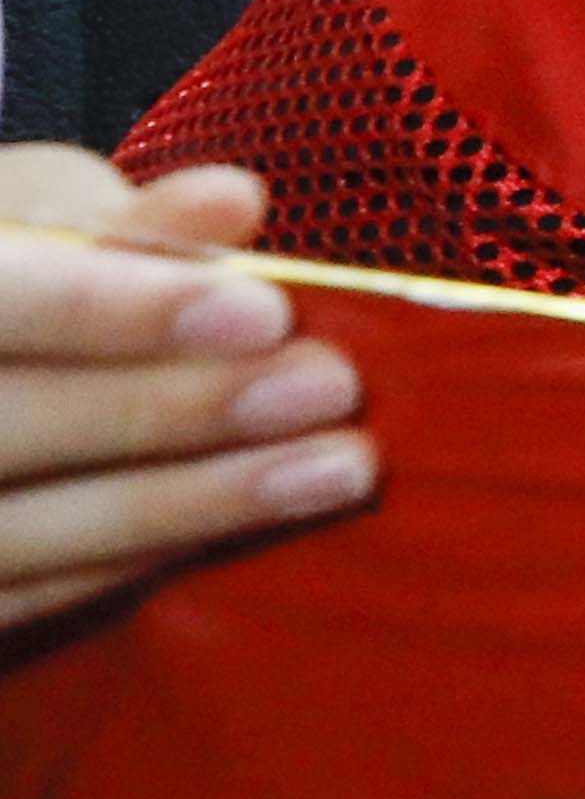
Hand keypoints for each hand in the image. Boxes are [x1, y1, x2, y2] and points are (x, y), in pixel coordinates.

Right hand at [0, 156, 373, 638]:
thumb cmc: (0, 266)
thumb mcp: (29, 212)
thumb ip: (121, 222)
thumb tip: (232, 207)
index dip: (109, 308)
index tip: (262, 310)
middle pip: (3, 425)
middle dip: (172, 409)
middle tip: (328, 387)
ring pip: (22, 529)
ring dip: (190, 500)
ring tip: (337, 465)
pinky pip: (26, 592)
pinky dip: (140, 555)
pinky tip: (252, 520)